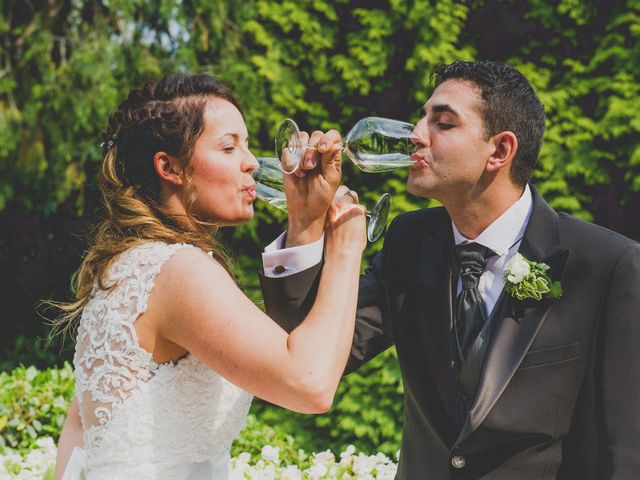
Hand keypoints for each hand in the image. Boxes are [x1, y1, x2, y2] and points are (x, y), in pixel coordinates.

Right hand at [284, 129, 341, 246]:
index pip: (332, 136)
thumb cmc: (321, 196)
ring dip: (302, 154)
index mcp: (332, 155)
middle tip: (311, 167)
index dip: (328, 138)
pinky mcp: (290, 159)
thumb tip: (336, 144)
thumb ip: (331, 162)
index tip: (323, 149)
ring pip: (302, 139)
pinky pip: (288, 149)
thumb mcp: (330, 180)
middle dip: (312, 151)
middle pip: (316, 136)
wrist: (304, 208)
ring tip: (303, 171)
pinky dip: (291, 160)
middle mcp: (318, 151)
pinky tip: (296, 173)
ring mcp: (303, 153)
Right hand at [324, 185, 366, 256]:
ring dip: (355, 205)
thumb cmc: (334, 243)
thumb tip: (338, 207)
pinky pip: (362, 207)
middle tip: (349, 210)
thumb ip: (332, 212)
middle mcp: (334, 203)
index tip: (341, 205)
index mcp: (325, 207)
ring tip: (353, 219)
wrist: (341, 252)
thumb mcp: (327, 224)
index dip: (339, 198)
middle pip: (344, 189)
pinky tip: (358, 224)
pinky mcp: (357, 210)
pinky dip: (362, 215)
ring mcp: (346, 205)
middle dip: (347, 197)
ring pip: (354, 196)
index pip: (333, 193)